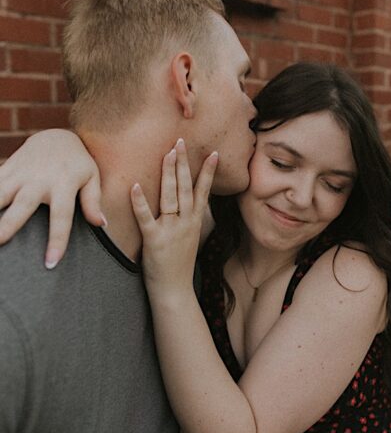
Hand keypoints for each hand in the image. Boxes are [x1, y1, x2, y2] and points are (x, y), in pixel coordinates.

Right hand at [0, 129, 105, 267]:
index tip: (50, 263)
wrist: (55, 137)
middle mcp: (38, 181)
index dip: (57, 241)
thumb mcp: (92, 178)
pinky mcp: (6, 170)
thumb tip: (102, 225)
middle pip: (21, 207)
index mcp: (63, 185)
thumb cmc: (78, 163)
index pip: (61, 218)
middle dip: (8, 226)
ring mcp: (19, 175)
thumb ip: (93, 201)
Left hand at [130, 139, 217, 293]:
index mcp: (195, 222)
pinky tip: (136, 185)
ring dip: (169, 173)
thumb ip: (188, 219)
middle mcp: (186, 222)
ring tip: (167, 153)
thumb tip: (188, 203)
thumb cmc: (179, 264)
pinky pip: (146, 217)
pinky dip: (140, 201)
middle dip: (183, 163)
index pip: (202, 191)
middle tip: (180, 141)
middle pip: (185, 187)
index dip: (207, 172)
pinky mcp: (154, 239)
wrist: (175, 291)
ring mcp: (171, 230)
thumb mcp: (189, 238)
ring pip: (171, 196)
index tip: (213, 153)